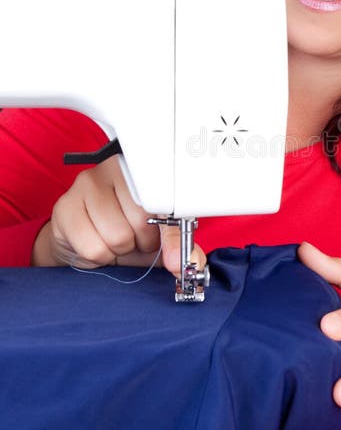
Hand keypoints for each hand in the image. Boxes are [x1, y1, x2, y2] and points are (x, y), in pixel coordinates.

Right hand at [31, 156, 205, 276]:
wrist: (80, 242)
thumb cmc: (122, 232)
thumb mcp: (157, 239)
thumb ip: (178, 246)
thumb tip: (188, 260)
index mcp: (144, 171)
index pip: (165, 201)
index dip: (169, 233)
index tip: (169, 249)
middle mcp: (114, 169)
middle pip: (141, 220)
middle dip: (140, 242)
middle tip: (132, 238)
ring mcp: (86, 184)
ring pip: (118, 235)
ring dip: (119, 250)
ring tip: (114, 240)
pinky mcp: (65, 206)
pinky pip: (94, 247)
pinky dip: (99, 256)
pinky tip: (94, 242)